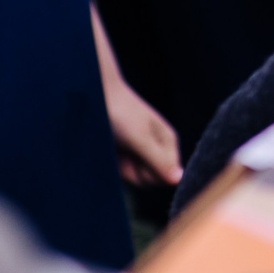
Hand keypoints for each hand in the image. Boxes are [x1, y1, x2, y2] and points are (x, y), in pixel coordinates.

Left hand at [91, 4, 178, 186]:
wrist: (94, 92)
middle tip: (123, 153)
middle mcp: (157, 148)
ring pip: (135, 176)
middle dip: (135, 173)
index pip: (168, 177)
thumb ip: (158, 160)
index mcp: (168, 142)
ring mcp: (139, 150)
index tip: (136, 161)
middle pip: (151, 179)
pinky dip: (114, 165)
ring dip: (122, 169)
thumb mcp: (139, 138)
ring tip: (115, 150)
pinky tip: (109, 151)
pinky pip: (122, 170)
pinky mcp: (124, 151)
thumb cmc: (119, 111)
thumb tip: (179, 180)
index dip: (150, 175)